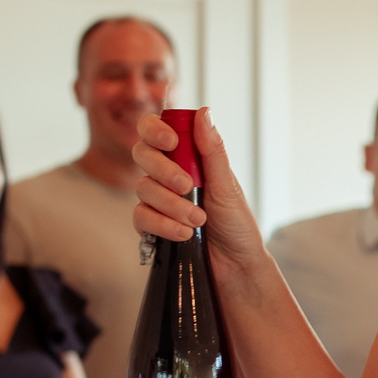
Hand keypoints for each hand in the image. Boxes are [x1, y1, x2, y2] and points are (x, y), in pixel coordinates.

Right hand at [133, 109, 263, 274]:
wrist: (236, 265)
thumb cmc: (236, 224)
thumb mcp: (227, 185)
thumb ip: (212, 151)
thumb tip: (203, 112)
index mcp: (187, 158)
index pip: (156, 130)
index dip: (155, 130)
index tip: (172, 142)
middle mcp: (168, 175)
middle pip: (143, 154)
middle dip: (163, 170)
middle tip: (187, 186)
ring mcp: (158, 200)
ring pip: (142, 188)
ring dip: (170, 204)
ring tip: (198, 220)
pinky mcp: (152, 225)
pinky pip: (141, 217)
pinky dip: (162, 224)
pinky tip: (183, 233)